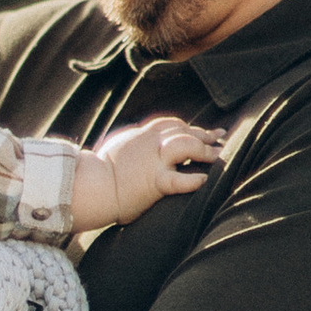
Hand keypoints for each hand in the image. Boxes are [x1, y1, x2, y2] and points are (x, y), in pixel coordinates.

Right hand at [71, 116, 224, 232]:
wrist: (90, 186)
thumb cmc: (98, 172)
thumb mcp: (117, 146)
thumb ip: (133, 143)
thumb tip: (136, 142)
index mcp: (141, 135)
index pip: (171, 124)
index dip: (189, 126)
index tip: (203, 131)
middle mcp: (150, 144)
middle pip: (184, 131)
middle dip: (204, 134)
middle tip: (219, 139)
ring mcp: (153, 162)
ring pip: (186, 146)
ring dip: (205, 150)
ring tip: (218, 157)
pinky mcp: (154, 183)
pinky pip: (179, 180)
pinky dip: (193, 180)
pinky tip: (204, 181)